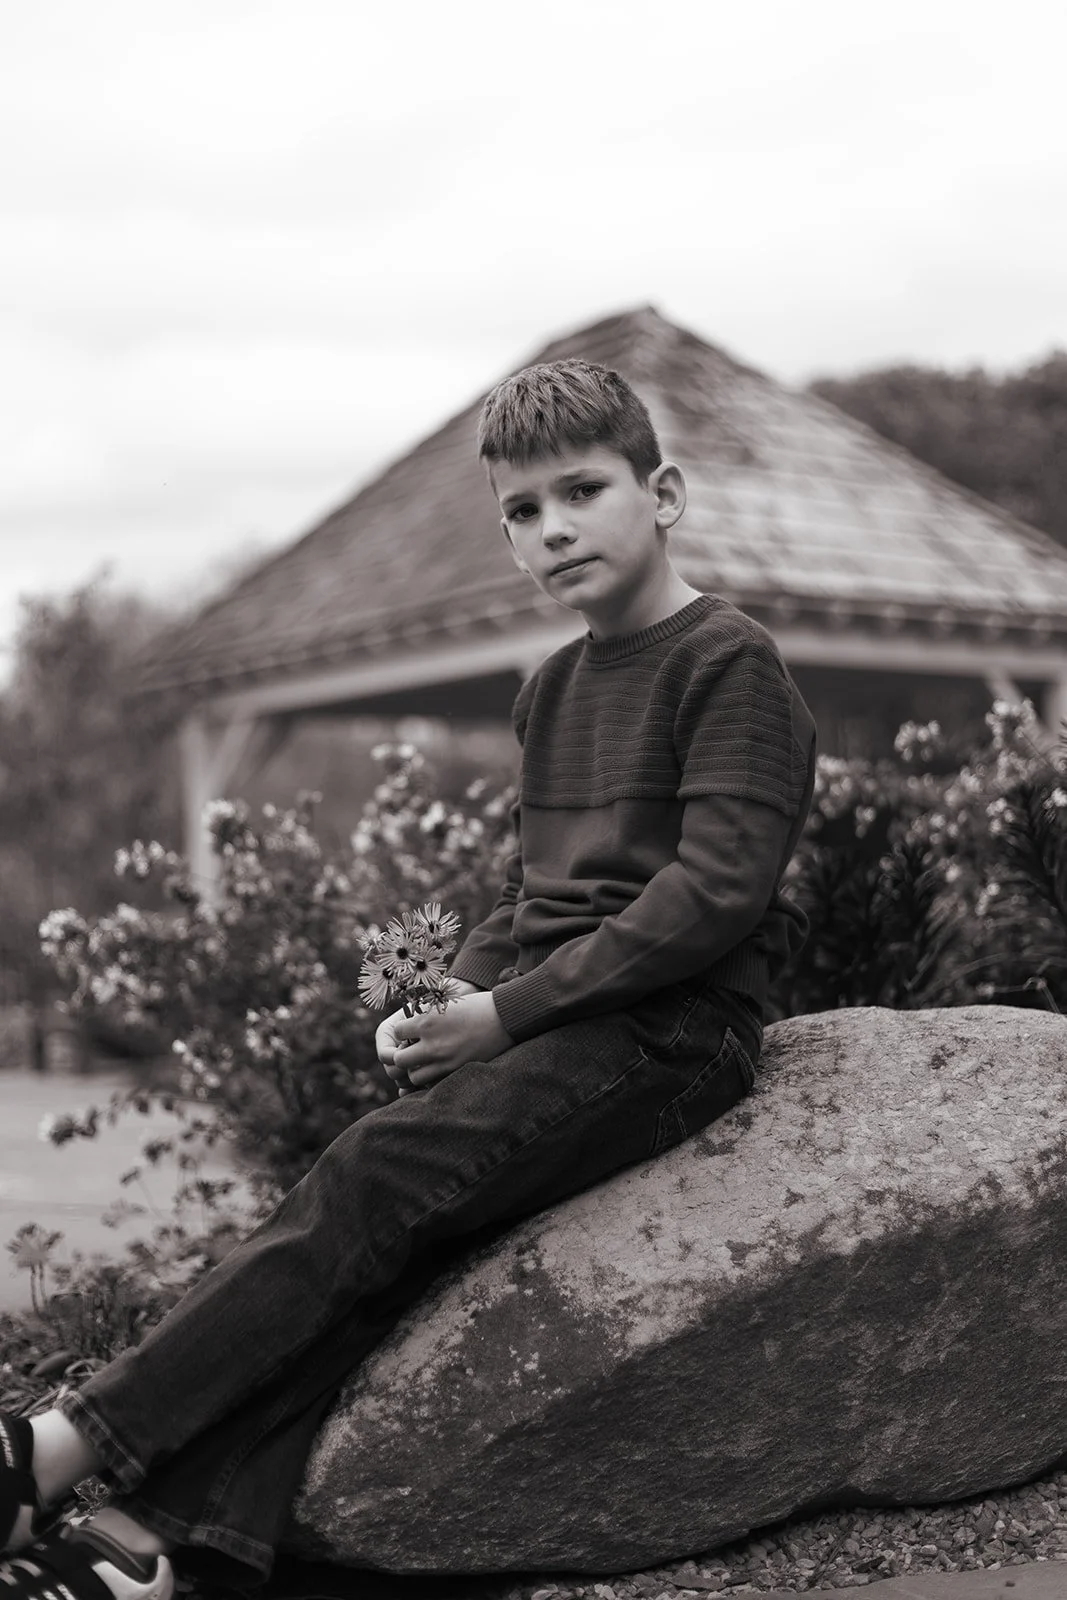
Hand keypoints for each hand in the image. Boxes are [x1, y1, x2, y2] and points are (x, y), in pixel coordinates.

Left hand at [381, 990, 513, 1092]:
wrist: (505, 1018)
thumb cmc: (477, 1005)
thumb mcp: (446, 1004)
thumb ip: (425, 1016)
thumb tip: (409, 1025)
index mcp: (426, 1021)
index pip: (396, 1032)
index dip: (402, 1032)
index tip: (410, 1031)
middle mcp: (432, 1043)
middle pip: (399, 1059)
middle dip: (402, 1055)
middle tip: (412, 1050)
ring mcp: (444, 1060)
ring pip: (413, 1076)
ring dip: (415, 1069)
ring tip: (425, 1062)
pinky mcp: (457, 1071)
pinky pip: (432, 1083)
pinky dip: (430, 1078)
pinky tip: (438, 1069)